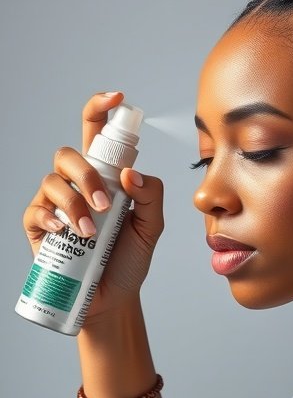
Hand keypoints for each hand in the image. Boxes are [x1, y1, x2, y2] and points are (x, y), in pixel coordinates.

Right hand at [22, 91, 164, 324]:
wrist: (112, 299)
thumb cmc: (128, 259)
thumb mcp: (151, 227)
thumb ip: (152, 197)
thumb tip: (130, 174)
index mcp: (104, 176)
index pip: (98, 133)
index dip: (102, 108)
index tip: (117, 98)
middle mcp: (76, 185)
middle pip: (69, 153)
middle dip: (86, 174)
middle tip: (107, 206)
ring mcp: (55, 205)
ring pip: (52, 180)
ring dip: (74, 203)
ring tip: (91, 232)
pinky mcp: (39, 228)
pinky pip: (36, 210)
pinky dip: (51, 217)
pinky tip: (64, 231)